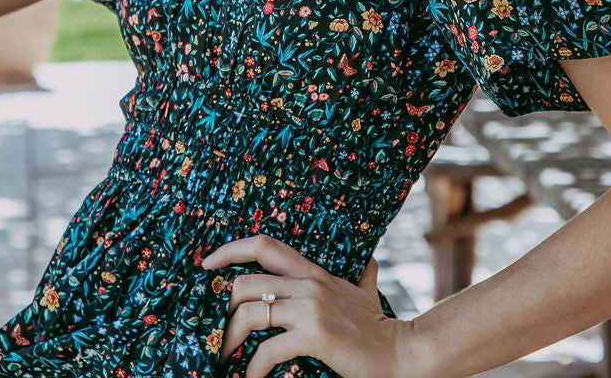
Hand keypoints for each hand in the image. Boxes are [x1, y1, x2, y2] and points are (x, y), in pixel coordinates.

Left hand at [201, 233, 420, 377]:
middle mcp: (308, 284)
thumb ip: (361, 276)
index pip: (264, 244)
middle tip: (217, 331)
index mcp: (312, 271)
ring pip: (252, 313)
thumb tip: (370, 262)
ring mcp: (311, 309)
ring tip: (224, 356)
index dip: (231, 249)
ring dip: (231, 338)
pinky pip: (269, 350)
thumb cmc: (379, 326)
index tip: (207, 263)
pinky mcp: (315, 336)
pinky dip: (253, 367)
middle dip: (224, 308)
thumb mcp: (365, 293)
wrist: (402, 352)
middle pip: (247, 283)